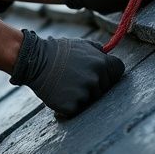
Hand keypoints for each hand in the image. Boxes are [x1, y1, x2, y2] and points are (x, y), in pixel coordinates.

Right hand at [9, 30, 124, 117]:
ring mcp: (85, 94)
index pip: (118, 71)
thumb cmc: (59, 52)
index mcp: (101, 63)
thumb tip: (107, 54)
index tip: (101, 72)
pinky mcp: (73, 106)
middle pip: (106, 88)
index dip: (110, 72)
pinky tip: (62, 94)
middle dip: (95, 84)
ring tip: (68, 85)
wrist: (36, 61)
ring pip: (92, 99)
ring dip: (83, 95)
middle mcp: (96, 79)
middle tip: (76, 77)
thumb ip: (98, 51)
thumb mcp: (82, 44)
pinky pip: (78, 109)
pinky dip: (71, 104)